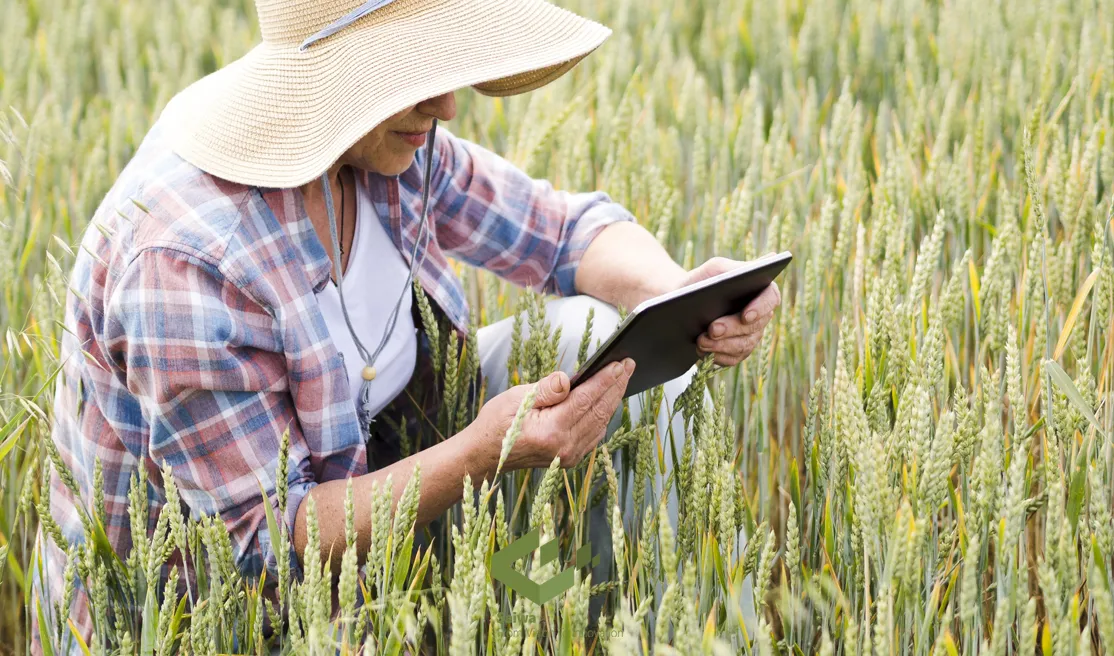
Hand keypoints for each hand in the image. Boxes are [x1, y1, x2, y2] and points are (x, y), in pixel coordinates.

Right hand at [476, 359, 634, 470]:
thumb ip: (545, 390)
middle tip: (629, 365)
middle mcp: (565, 447)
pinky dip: (603, 415)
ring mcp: (569, 456)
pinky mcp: (570, 458)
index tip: (620, 363)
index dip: (605, 380)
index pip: (586, 400)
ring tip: (622, 378)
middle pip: (599, 411)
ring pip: (600, 423)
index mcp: (551, 431)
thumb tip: (568, 379)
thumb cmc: (496, 424)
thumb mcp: (516, 399)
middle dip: (616, 386)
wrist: (485, 455)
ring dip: (612, 400)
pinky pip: (594, 434)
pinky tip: (607, 400)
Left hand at [683, 256, 781, 366]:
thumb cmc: (700, 282)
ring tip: (700, 341)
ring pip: (744, 345)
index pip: (771, 298)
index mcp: (759, 291)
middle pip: (755, 326)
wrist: (678, 304)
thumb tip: (769, 260)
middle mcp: (759, 315)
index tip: (745, 315)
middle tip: (712, 329)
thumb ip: (737, 268)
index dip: (760, 308)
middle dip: (732, 329)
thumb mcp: (715, 270)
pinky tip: (702, 352)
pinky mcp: (736, 352)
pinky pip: (732, 359)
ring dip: (722, 345)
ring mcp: (750, 335)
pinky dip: (717, 357)